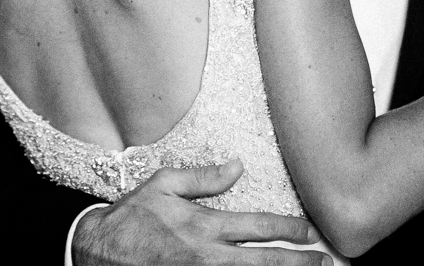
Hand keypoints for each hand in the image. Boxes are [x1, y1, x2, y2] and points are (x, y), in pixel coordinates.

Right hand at [74, 159, 328, 265]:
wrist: (97, 252)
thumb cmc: (131, 217)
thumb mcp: (163, 184)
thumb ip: (202, 177)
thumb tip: (236, 166)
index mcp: (204, 225)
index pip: (258, 226)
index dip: (289, 229)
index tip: (312, 232)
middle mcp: (208, 256)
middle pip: (264, 261)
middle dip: (298, 262)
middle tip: (326, 263)